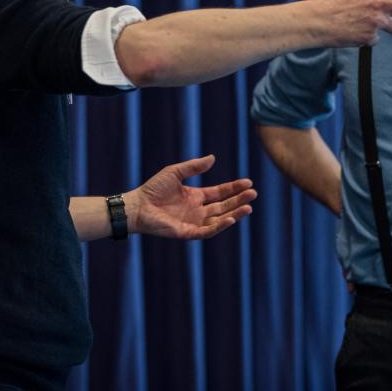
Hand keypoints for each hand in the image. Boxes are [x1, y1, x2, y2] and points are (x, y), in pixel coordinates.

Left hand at [125, 155, 255, 239]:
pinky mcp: (188, 232)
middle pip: (224, 206)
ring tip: (248, 207)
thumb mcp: (175, 172)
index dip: (234, 188)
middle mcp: (198, 210)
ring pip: (220, 219)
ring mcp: (194, 222)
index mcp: (196, 197)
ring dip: (234, 213)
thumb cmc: (153, 188)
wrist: (137, 205)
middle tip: (253, 194)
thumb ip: (193, 166)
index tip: (248, 183)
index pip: (220, 193)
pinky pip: (207, 231)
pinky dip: (220, 226)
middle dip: (239, 200)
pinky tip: (231, 218)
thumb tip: (213, 158)